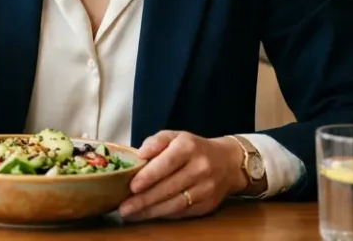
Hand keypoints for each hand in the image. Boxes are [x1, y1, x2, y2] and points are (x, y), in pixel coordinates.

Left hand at [118, 131, 246, 221]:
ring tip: (132, 214)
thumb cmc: (193, 148)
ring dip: (151, 211)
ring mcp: (207, 188)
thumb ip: (155, 142)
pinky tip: (148, 215)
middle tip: (124, 208)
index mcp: (189, 147)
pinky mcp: (208, 204)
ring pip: (176, 204)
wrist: (228, 162)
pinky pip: (183, 212)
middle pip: (169, 187)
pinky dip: (164, 215)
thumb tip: (139, 154)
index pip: (167, 163)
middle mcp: (200, 168)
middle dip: (144, 200)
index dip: (149, 176)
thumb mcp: (175, 136)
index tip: (132, 187)